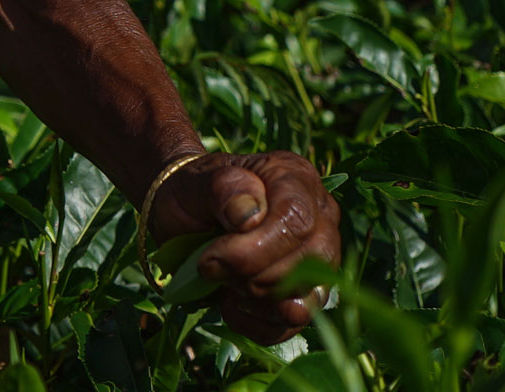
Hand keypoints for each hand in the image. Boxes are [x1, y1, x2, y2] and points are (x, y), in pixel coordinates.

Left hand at [147, 150, 340, 343]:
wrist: (185, 214)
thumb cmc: (194, 192)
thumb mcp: (197, 180)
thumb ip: (223, 188)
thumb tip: (249, 216)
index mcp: (296, 179)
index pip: (297, 221)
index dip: (254, 250)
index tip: (209, 258)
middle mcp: (320, 218)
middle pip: (309, 264)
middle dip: (253, 277)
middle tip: (211, 267)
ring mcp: (318, 259)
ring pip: (306, 299)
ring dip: (255, 301)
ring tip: (222, 281)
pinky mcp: (305, 294)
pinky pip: (293, 326)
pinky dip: (255, 324)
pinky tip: (229, 303)